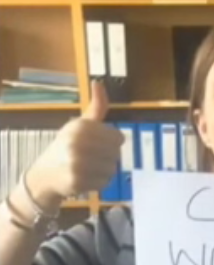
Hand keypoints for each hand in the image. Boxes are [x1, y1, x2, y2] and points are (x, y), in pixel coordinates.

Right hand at [26, 80, 124, 206]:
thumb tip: (98, 82)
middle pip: (116, 153)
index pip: (118, 137)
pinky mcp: (77, 180)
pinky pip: (104, 182)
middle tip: (93, 159)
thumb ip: (96, 107)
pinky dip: (100, 183)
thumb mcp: (80, 124)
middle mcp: (77, 142)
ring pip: (112, 169)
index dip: (111, 143)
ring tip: (90, 169)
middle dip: (108, 158)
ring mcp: (76, 162)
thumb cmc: (66, 147)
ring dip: (105, 171)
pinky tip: (87, 179)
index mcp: (80, 126)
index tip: (98, 144)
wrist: (45, 174)